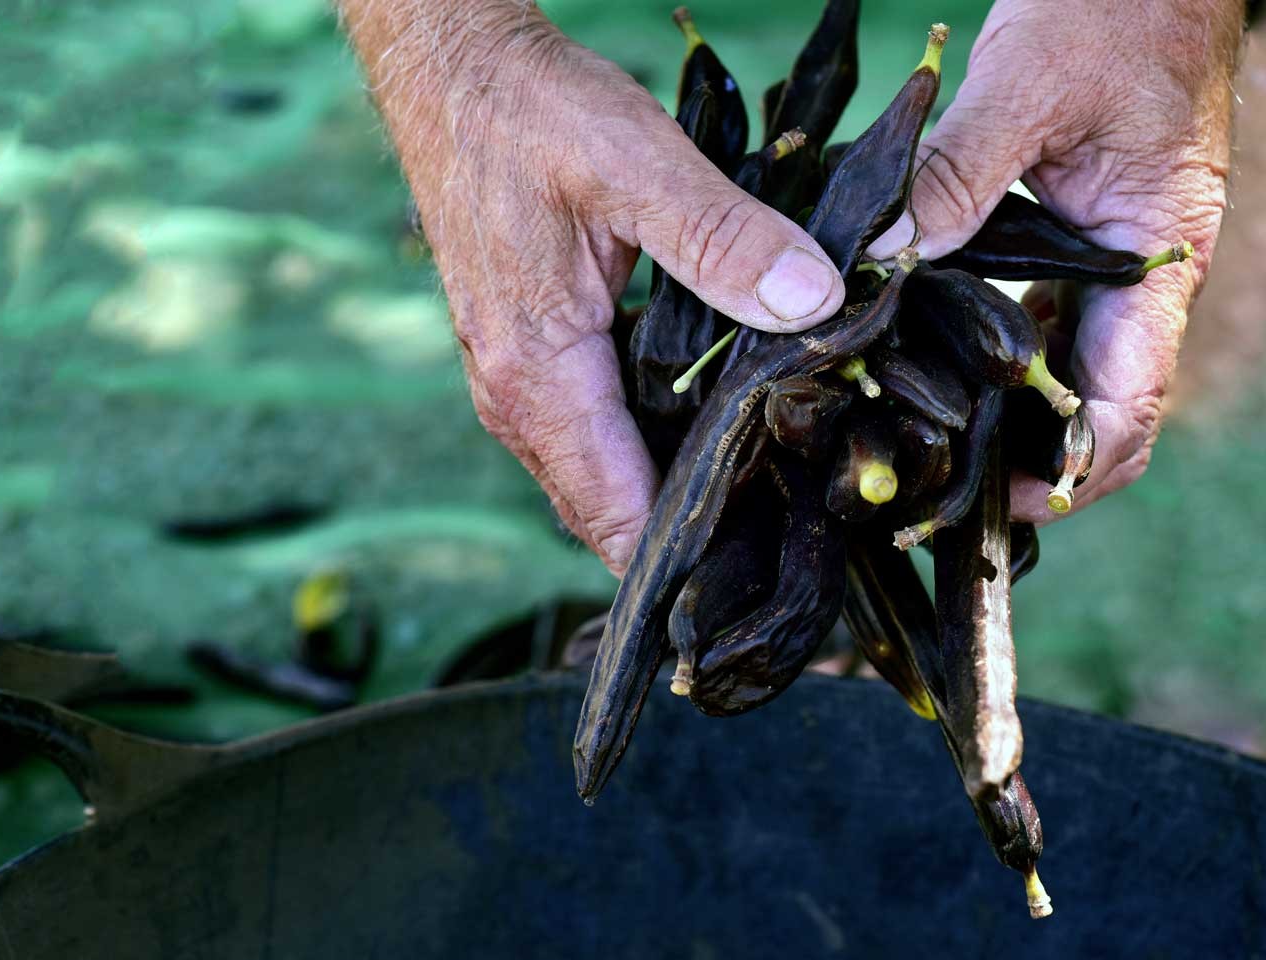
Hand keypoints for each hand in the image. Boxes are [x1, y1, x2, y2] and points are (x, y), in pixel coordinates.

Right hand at [341, 1, 843, 574]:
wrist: (452, 71)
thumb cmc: (529, 114)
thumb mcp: (636, 164)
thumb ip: (723, 241)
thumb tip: (812, 304)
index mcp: (537, 375)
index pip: (616, 514)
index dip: (686, 559)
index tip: (763, 582)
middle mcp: (517, 400)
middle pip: (608, 515)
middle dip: (690, 543)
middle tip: (791, 551)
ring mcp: (519, 384)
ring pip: (601, 481)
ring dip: (671, 497)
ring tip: (769, 505)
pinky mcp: (532, 358)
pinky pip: (595, 438)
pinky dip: (650, 451)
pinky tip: (720, 433)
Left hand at [867, 0, 1244, 520]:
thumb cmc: (1113, 9)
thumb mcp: (1026, 85)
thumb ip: (958, 174)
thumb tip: (882, 260)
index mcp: (1160, 261)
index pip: (1131, 407)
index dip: (1073, 472)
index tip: (998, 503)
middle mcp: (1140, 280)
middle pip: (1092, 409)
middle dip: (1025, 462)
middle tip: (931, 492)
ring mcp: (1105, 266)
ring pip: (1060, 372)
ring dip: (1002, 416)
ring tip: (916, 447)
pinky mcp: (1071, 244)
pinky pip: (1033, 320)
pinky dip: (987, 353)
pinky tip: (922, 363)